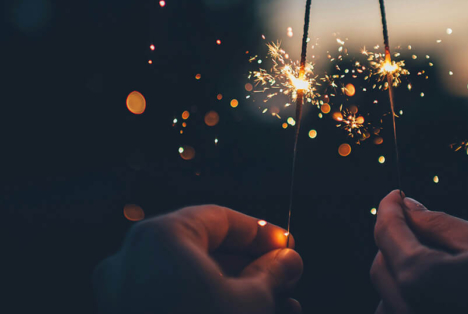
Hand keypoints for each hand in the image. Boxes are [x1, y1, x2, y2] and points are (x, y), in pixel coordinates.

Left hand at [93, 205, 302, 313]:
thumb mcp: (251, 301)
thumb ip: (272, 272)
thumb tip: (288, 260)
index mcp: (161, 237)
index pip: (220, 219)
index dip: (261, 232)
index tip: (288, 247)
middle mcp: (133, 259)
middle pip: (205, 250)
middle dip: (251, 267)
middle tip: (285, 280)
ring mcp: (123, 294)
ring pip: (191, 279)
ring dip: (236, 290)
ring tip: (279, 306)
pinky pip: (174, 301)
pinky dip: (208, 304)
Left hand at [371, 190, 467, 312]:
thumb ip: (436, 224)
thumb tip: (407, 206)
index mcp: (425, 281)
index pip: (388, 237)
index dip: (388, 209)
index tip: (396, 195)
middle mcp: (416, 312)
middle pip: (382, 268)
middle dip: (392, 237)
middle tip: (413, 213)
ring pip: (390, 296)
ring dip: (400, 269)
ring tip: (426, 245)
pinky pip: (408, 313)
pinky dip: (412, 296)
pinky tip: (437, 280)